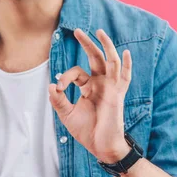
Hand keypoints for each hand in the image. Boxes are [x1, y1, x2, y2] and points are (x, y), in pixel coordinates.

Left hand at [48, 28, 131, 163]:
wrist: (101, 146)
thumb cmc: (86, 131)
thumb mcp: (67, 114)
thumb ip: (58, 100)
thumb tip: (51, 85)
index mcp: (88, 87)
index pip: (76, 73)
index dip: (64, 78)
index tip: (58, 89)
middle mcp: (100, 84)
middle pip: (95, 58)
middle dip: (87, 43)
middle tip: (77, 30)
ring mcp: (110, 87)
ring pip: (110, 61)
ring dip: (105, 46)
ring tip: (99, 32)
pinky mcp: (117, 95)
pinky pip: (124, 77)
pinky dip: (125, 65)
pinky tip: (124, 53)